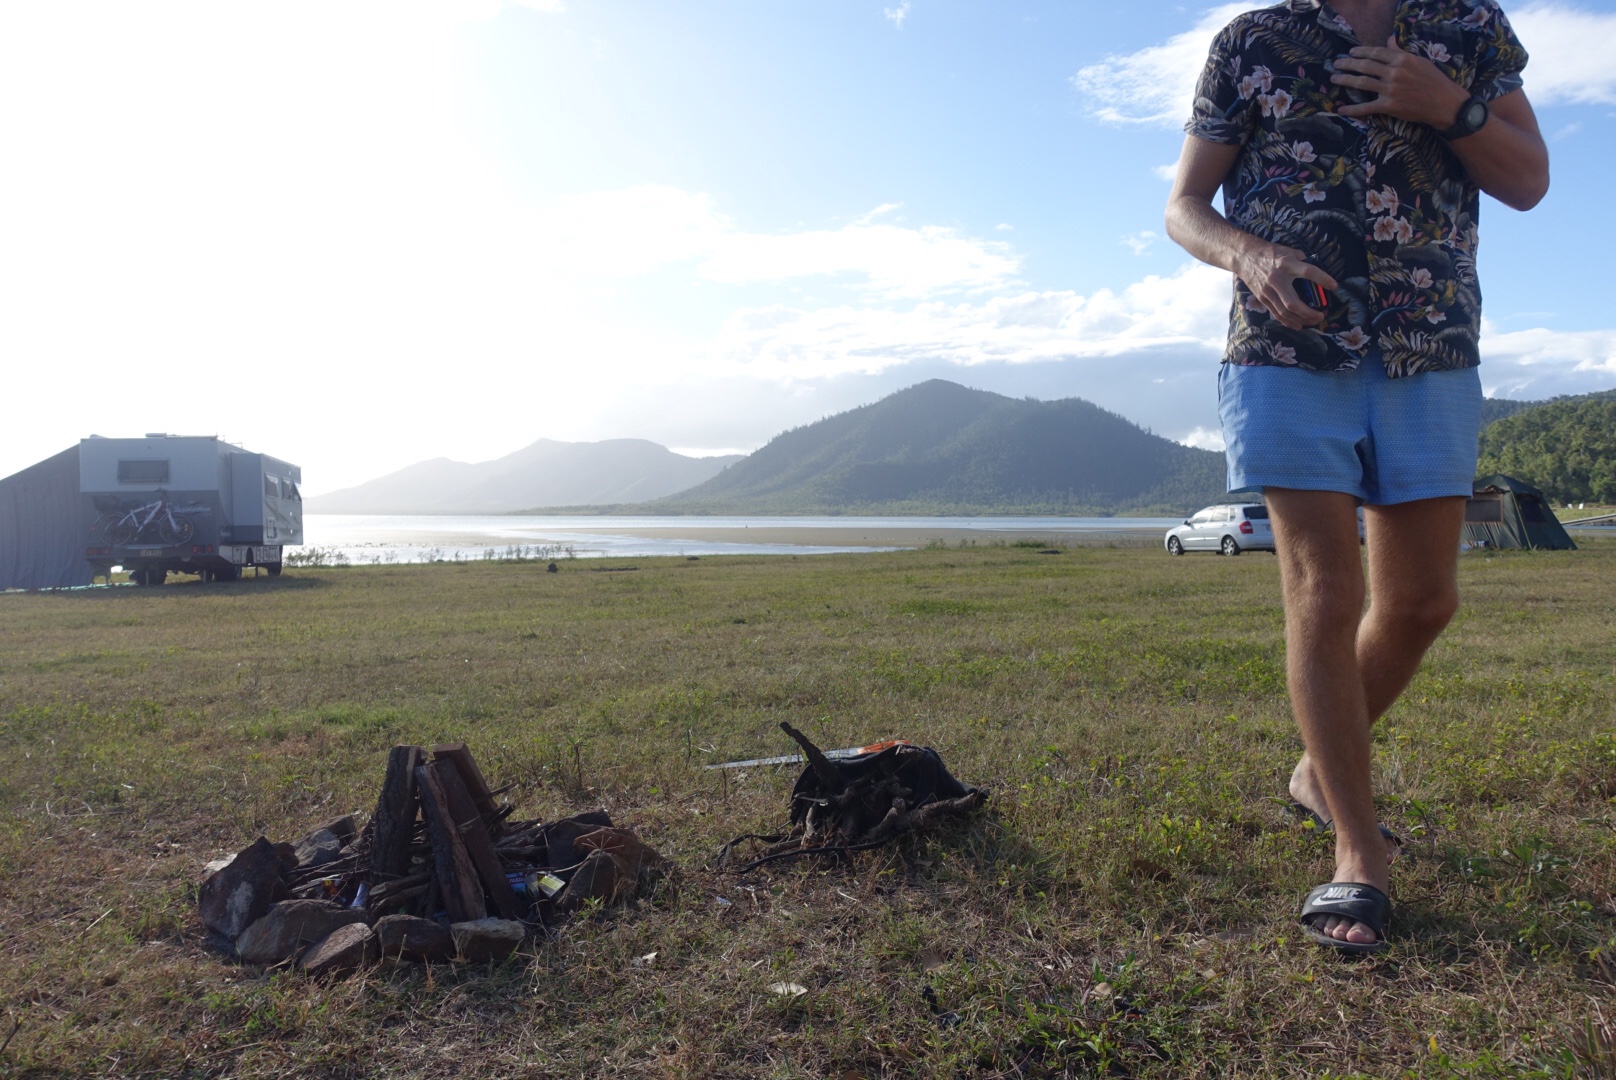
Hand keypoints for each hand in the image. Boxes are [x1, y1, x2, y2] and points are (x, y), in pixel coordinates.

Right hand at [1233, 243, 1336, 329]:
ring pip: (1284, 312)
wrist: (1244, 257)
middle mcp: (1276, 279)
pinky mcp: (1262, 298)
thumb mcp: (1288, 251)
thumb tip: (1313, 271)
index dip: (1321, 279)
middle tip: (1321, 316)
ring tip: (1313, 322)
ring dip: (1300, 320)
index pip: (1307, 271)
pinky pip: (1275, 313)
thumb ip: (1302, 260)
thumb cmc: (1270, 252)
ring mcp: (1267, 291)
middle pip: (1293, 303)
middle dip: (1308, 313)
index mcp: (1286, 264)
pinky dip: (1287, 321)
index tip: (1334, 286)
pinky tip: (1298, 325)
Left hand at [1332, 36, 1468, 127]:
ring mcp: (1390, 89)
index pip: (1376, 52)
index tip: (1350, 52)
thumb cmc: (1434, 80)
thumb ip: (1400, 52)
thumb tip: (1389, 39)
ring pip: (1362, 83)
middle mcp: (1394, 72)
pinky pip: (1366, 107)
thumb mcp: (1419, 61)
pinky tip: (1340, 109)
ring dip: (1345, 80)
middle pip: (1365, 66)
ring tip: (1334, 78)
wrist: (1445, 103)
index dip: (1360, 52)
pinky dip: (1352, 109)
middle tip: (1336, 64)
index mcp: (1402, 59)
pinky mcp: (1389, 106)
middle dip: (1347, 64)